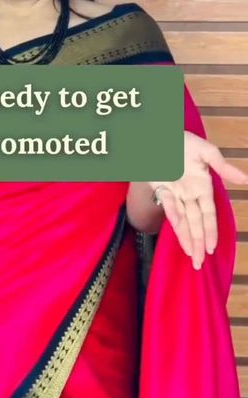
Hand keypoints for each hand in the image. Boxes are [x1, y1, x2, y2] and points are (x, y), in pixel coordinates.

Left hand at [149, 131, 247, 269]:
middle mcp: (189, 193)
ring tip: (191, 257)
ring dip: (186, 238)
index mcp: (202, 186)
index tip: (212, 248)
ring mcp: (174, 192)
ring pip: (182, 220)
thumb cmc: (183, 141)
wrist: (158, 134)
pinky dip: (174, 220)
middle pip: (196, 223)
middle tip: (200, 264)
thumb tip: (245, 180)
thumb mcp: (206, 151)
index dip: (210, 231)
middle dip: (198, 243)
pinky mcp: (160, 188)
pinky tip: (179, 234)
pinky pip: (168, 206)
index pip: (208, 214)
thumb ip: (223, 166)